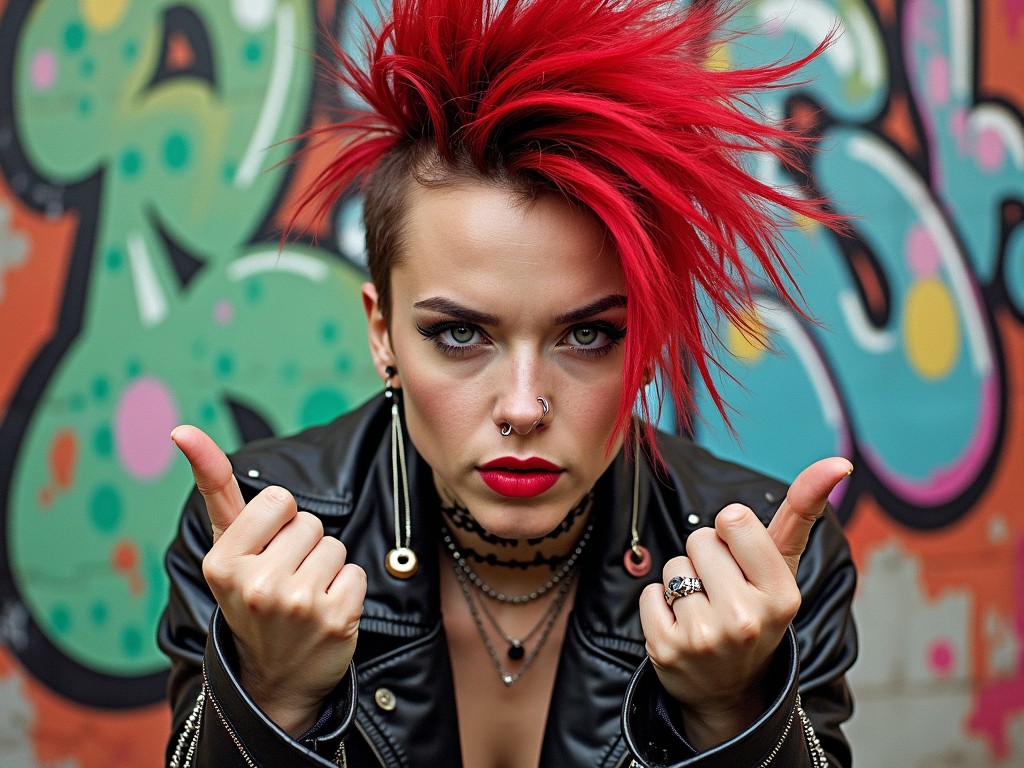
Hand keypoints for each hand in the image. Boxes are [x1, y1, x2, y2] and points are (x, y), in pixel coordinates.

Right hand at [171, 425, 366, 735]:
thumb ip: (213, 484)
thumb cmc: (251, 598)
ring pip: (335, 545)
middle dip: (303, 546)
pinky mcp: (335, 620)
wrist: (274, 679)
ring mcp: (297, 605)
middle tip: (286, 581)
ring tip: (304, 598)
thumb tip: (182, 429)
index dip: (278, 522)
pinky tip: (324, 613)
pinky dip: (346, 589)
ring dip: (326, 567)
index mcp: (223, 563)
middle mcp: (257, 585)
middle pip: (310, 522)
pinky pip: (356, 572)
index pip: (279, 499)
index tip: (265, 554)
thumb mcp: (227, 546)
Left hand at [638, 457, 851, 748]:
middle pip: (699, 540)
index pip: (733, 519)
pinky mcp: (667, 650)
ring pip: (673, 566)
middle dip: (706, 558)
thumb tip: (840, 461)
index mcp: (782, 595)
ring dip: (682, 582)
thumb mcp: (783, 566)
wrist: (730, 691)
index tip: (741, 560)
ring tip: (703, 610)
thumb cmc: (757, 610)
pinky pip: (649, 592)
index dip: (731, 533)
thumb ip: (803, 509)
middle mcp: (746, 619)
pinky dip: (658, 604)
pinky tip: (681, 627)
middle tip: (721, 591)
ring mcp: (705, 638)